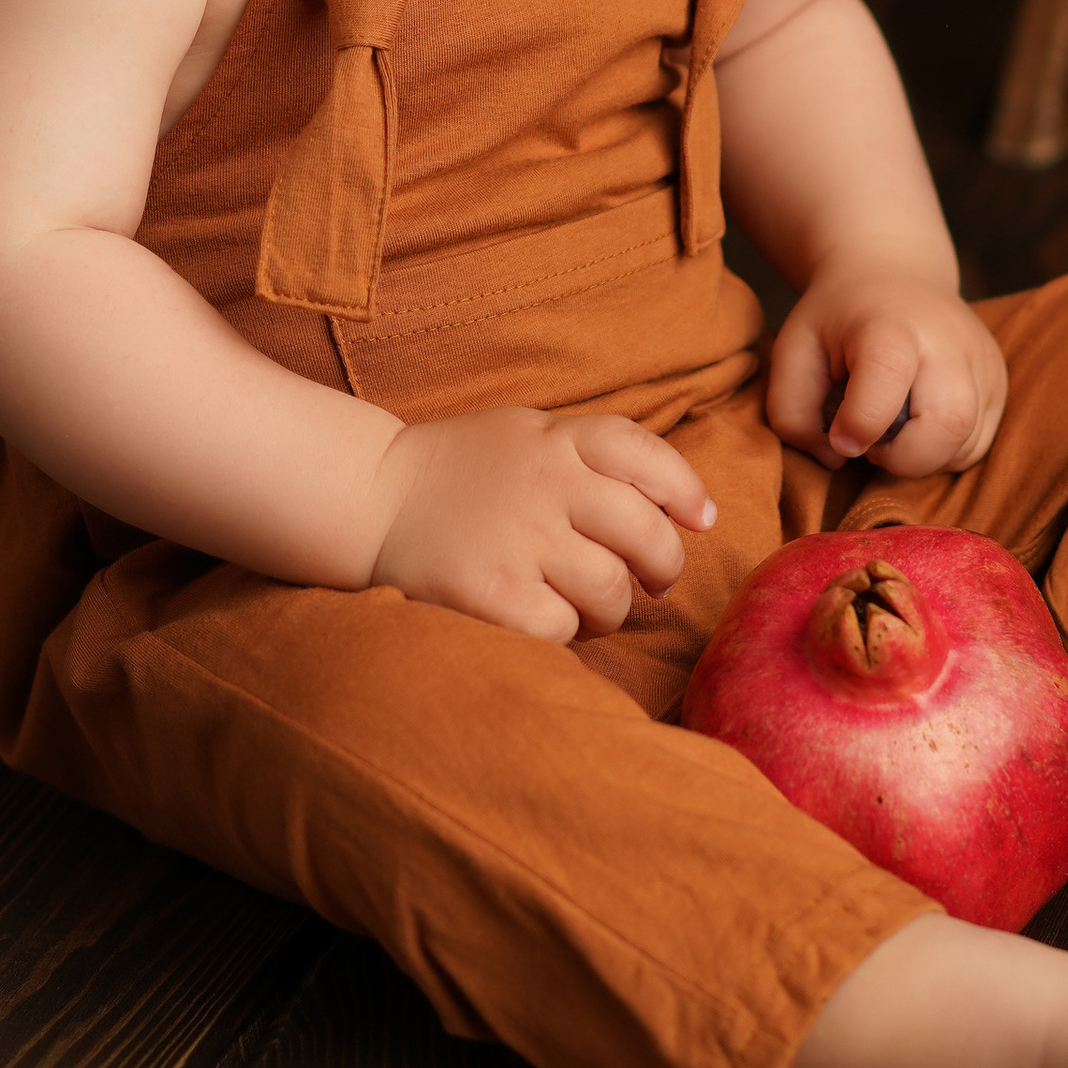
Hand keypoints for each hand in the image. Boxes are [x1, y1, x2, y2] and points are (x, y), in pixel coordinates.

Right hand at [363, 405, 717, 643]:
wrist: (367, 497)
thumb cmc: (459, 473)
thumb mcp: (526, 434)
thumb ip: (593, 456)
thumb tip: (687, 506)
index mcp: (556, 438)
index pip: (645, 454)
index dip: (684, 490)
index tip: (700, 520)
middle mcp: (545, 483)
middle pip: (645, 533)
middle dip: (662, 567)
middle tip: (649, 582)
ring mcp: (517, 539)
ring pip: (611, 592)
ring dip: (610, 610)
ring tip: (582, 605)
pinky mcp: (489, 593)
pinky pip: (563, 628)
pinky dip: (564, 633)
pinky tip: (540, 619)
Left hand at [766, 256, 1007, 477]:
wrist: (895, 272)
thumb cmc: (838, 319)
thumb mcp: (793, 351)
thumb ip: (792, 414)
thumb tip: (837, 457)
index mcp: (890, 327)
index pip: (888, 379)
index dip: (859, 423)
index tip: (840, 435)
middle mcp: (949, 342)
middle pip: (948, 426)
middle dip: (904, 459)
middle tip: (872, 438)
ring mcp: (983, 362)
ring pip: (965, 446)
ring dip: (922, 458)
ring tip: (893, 425)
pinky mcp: (998, 382)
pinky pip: (977, 445)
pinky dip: (943, 451)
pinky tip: (918, 423)